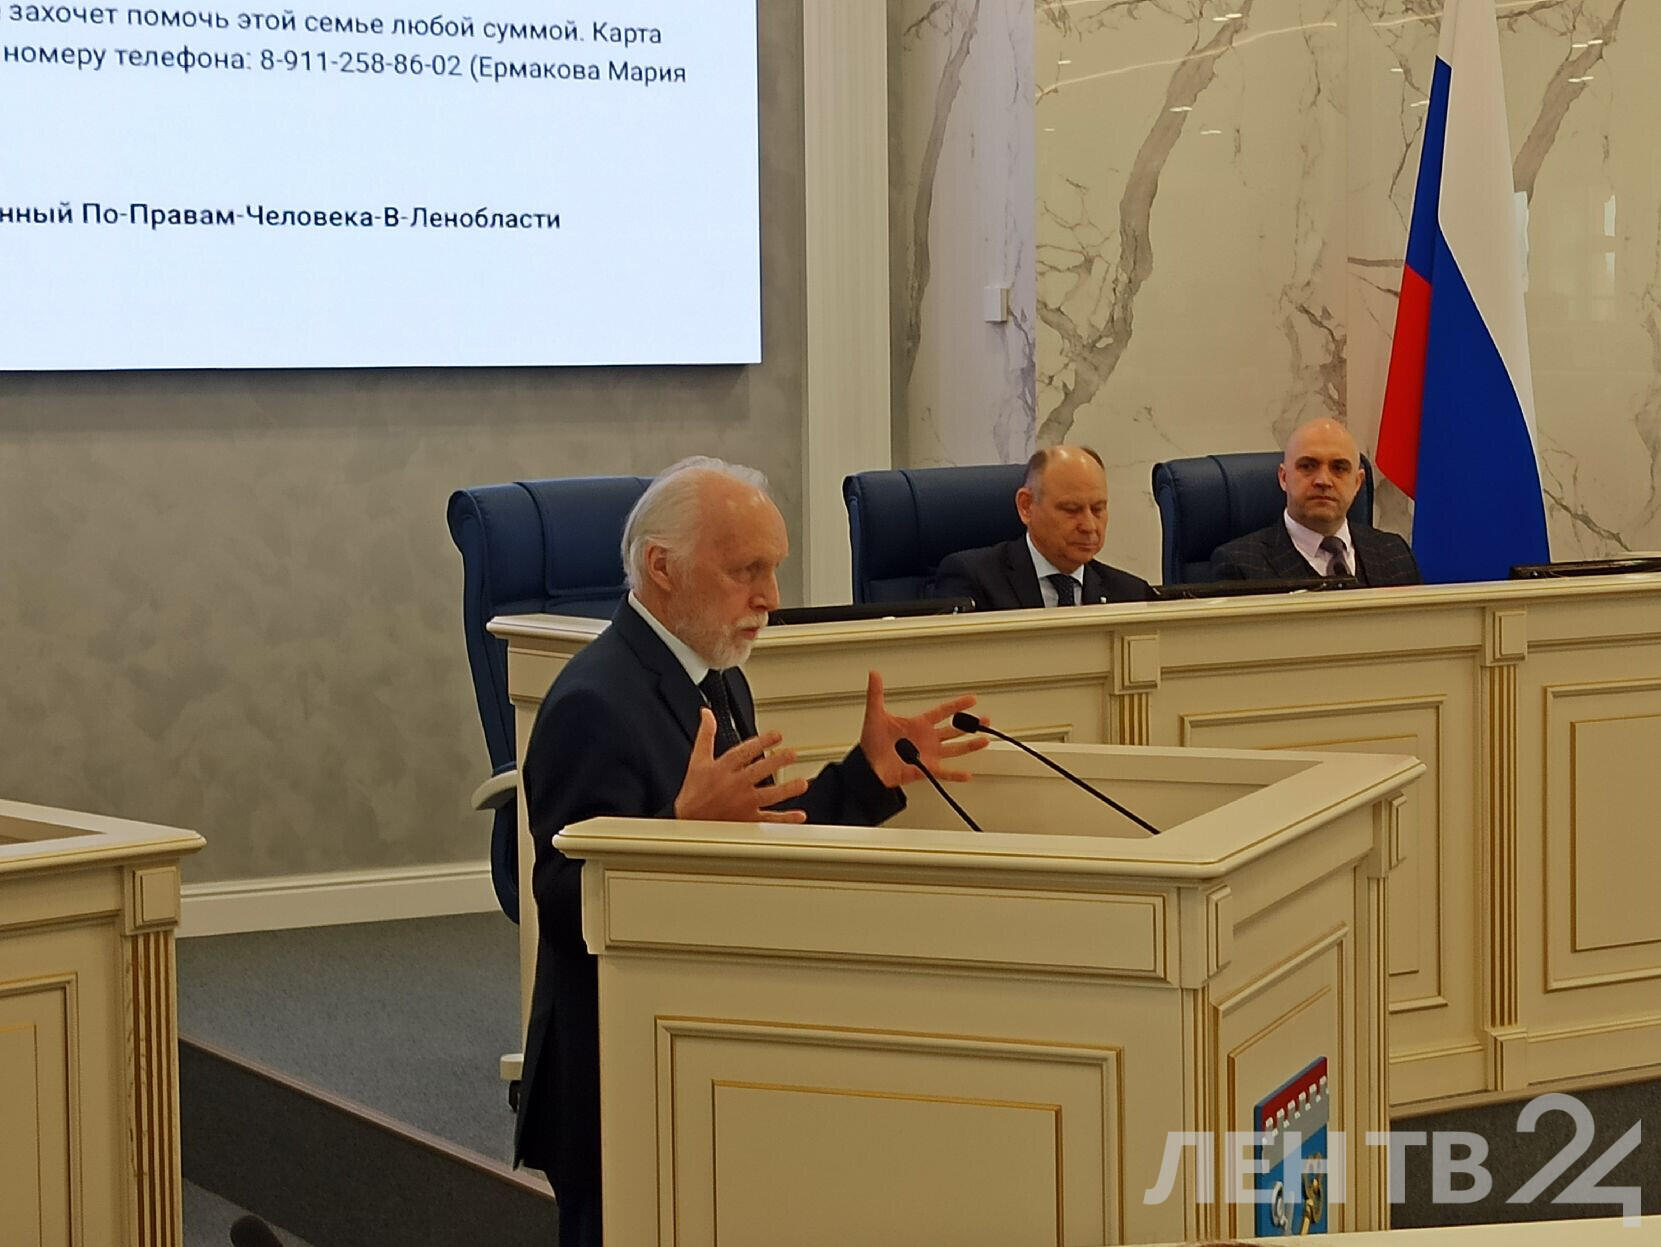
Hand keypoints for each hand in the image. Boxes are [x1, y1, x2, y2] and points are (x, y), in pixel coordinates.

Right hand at [674, 709, 809, 822]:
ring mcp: (742, 804)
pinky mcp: (747, 821)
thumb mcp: (697, 760)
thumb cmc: (694, 792)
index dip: (761, 742)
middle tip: (792, 754)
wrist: (688, 824)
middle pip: (758, 771)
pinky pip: (768, 821)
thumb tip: (707, 713)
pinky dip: (785, 819)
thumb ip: (706, 735)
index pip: (744, 752)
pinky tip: (799, 815)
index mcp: (722, 769)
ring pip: (767, 796)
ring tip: (802, 783)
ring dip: (786, 790)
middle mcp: (734, 786)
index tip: (777, 735)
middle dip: (776, 762)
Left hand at [857, 670, 988, 787]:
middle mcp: (927, 738)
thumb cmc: (871, 743)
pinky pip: (944, 772)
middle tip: (984, 720)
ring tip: (984, 740)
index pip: (942, 711)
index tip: (972, 699)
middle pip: (953, 729)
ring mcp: (928, 754)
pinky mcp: (925, 769)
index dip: (957, 705)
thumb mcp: (875, 715)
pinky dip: (955, 774)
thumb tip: (874, 675)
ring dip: (969, 745)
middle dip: (969, 725)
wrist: (867, 767)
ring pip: (954, 749)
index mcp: (918, 724)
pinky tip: (967, 774)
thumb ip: (876, 694)